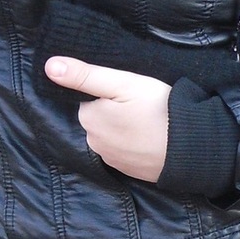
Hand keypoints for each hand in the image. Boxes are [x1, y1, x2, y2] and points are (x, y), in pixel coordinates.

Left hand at [44, 55, 170, 181]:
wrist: (190, 148)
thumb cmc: (157, 109)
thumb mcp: (122, 83)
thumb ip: (85, 75)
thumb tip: (49, 67)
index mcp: (89, 118)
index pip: (89, 99)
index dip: (109, 93)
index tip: (129, 93)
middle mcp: (93, 142)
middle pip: (99, 118)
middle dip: (115, 111)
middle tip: (142, 105)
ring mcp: (112, 160)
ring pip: (112, 135)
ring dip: (125, 129)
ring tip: (149, 121)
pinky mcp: (128, 171)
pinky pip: (125, 151)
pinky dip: (134, 144)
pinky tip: (151, 138)